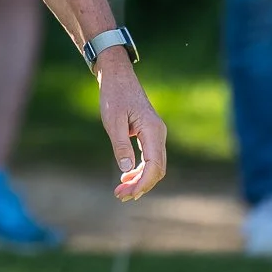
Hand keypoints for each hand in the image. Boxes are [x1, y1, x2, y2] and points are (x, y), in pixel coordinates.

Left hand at [96, 54, 167, 201]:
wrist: (117, 75)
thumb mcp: (113, 120)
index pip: (154, 165)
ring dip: (140, 180)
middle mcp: (159, 133)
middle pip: (157, 169)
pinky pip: (150, 157)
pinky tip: (126, 176)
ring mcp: (156, 133)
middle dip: (141, 185)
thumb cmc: (114, 94)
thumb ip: (120, 145)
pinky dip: (140, 169)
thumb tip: (127, 170)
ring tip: (121, 191)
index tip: (129, 194)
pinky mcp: (149, 133)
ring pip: (154, 165)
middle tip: (120, 195)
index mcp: (153, 130)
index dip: (143, 183)